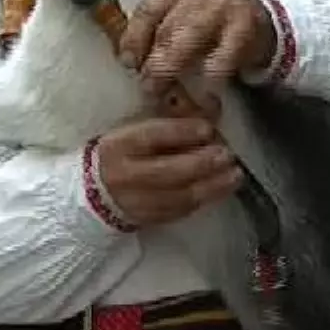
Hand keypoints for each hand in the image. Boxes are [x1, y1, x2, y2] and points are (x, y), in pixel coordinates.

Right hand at [97, 117, 243, 227]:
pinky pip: (179, 211)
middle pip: (166, 171)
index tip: (208, 128)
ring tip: (234, 175)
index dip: (181, 132)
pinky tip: (220, 190)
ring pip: (177, 196)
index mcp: (120, 144)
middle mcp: (125, 175)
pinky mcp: (147, 219)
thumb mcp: (136, 129)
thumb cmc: (123, 150)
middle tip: (227, 155)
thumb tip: (210, 109)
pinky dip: (203, 200)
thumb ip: (170, 120)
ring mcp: (135, 201)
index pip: (151, 137)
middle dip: (201, 163)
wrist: (94, 189)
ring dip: (211, 186)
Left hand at [118, 0, 276, 97]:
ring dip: (173, 71)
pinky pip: (220, 60)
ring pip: (190, 42)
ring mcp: (226, 6)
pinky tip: (202, 93)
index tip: (128, 64)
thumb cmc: (211, 17)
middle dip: (153, 62)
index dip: (134, 39)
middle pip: (168, 29)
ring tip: (165, 92)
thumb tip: (129, 59)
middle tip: (147, 86)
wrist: (263, 16)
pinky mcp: (246, 28)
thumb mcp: (183, 10)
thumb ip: (158, 26)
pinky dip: (208, 80)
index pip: (148, 9)